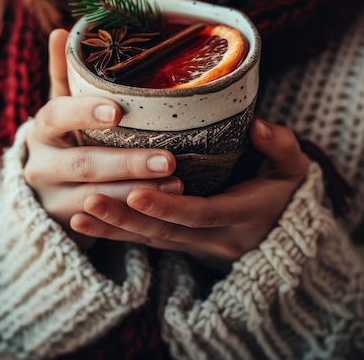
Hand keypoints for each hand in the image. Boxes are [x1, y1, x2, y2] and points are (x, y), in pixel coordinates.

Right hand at [24, 29, 181, 242]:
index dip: (84, 112)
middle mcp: (40, 163)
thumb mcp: (62, 108)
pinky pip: (101, 224)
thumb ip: (64, 75)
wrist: (43, 187)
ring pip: (94, 197)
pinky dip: (132, 214)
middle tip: (168, 158)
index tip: (118, 110)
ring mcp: (51, 197)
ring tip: (177, 181)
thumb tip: (61, 31)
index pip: (56, 115)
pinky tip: (163, 204)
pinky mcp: (65, 223)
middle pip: (82, 163)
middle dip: (126, 162)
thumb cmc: (64, 137)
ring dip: (136, 191)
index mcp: (42, 129)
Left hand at [71, 119, 309, 265]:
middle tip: (88, 201)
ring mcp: (197, 245)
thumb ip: (281, 146)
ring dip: (114, 229)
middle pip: (166, 232)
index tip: (136, 190)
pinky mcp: (182, 243)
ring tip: (78, 215)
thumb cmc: (285, 189)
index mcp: (242, 216)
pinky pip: (148, 241)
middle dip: (126, 219)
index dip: (168, 205)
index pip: (201, 214)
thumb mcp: (293, 167)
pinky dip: (118, 233)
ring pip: (151, 241)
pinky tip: (85, 222)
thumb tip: (259, 126)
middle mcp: (216, 238)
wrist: (285, 229)